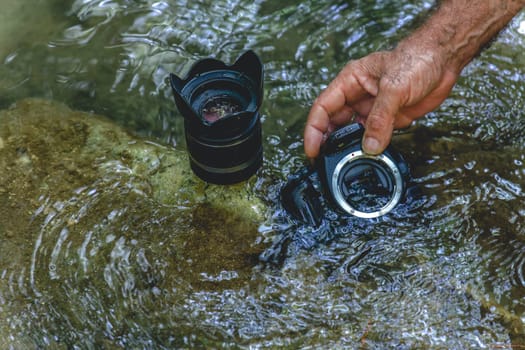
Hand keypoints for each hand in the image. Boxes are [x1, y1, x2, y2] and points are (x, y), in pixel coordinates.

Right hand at [304, 47, 458, 157]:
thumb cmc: (416, 60)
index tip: (312, 149)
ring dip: (349, 147)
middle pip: (333, 123)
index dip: (314, 130)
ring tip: (345, 163)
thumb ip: (380, 118)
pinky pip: (373, 137)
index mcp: (349, 82)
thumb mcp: (394, 88)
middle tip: (324, 162)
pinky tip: (369, 157)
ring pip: (352, 132)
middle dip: (328, 142)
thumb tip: (370, 146)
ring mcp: (371, 108)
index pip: (323, 108)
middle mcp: (357, 96)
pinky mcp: (387, 118)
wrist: (444, 60)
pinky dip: (370, 148)